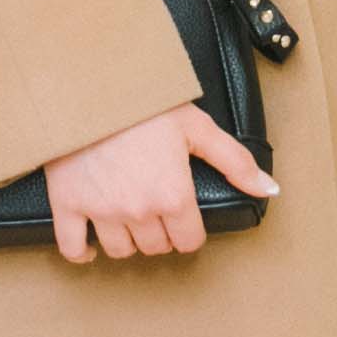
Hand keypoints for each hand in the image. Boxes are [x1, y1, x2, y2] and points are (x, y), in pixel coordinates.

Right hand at [43, 103, 277, 263]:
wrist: (90, 85)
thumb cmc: (145, 102)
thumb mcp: (197, 126)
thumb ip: (235, 161)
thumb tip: (268, 189)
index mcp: (173, 195)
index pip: (189, 241)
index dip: (189, 230)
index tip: (184, 218)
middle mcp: (139, 210)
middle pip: (156, 247)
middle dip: (161, 232)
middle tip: (157, 211)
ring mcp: (102, 211)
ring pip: (120, 250)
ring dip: (128, 240)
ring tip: (129, 220)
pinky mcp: (69, 205)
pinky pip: (73, 248)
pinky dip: (82, 252)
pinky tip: (91, 245)